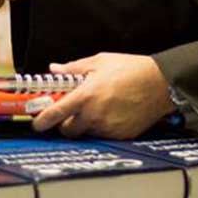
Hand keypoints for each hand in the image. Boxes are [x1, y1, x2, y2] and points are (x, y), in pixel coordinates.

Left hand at [31, 53, 175, 138]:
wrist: (160, 83)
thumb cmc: (131, 69)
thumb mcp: (99, 61)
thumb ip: (73, 69)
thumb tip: (55, 69)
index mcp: (86, 95)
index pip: (55, 113)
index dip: (42, 121)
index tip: (36, 124)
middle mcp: (94, 115)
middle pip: (68, 130)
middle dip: (65, 123)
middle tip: (71, 112)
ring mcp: (108, 127)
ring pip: (86, 133)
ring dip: (85, 124)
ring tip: (97, 108)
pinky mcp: (121, 135)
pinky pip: (104, 135)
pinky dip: (102, 127)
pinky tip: (111, 113)